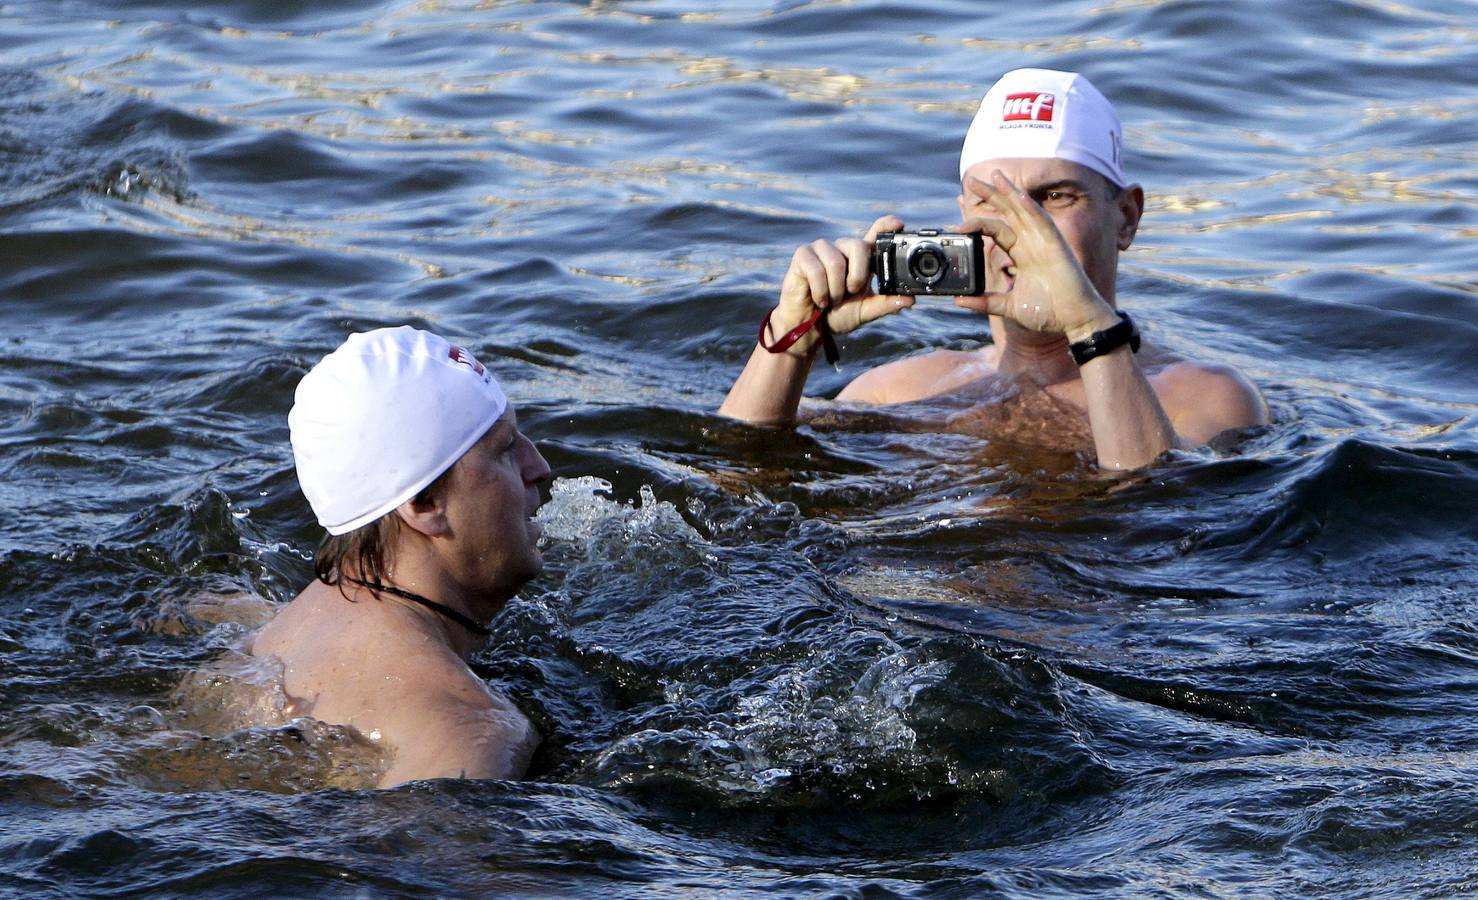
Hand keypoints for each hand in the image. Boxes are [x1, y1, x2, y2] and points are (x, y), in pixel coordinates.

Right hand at [769, 215, 915, 354]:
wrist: (808, 326)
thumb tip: (910, 300)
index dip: (886, 226)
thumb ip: (885, 304)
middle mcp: (842, 248)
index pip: (876, 234)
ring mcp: (822, 249)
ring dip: (836, 289)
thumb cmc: (835, 315)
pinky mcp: (803, 255)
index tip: (898, 224)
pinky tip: (818, 299)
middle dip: (857, 276)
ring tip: (831, 299)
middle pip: (859, 246)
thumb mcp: (864, 311)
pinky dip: (820, 291)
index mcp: (860, 258)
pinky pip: (817, 270)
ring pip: (836, 261)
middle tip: (850, 292)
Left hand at [954, 172, 1117, 340]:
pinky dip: (1030, 208)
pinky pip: (1042, 223)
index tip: (958, 226)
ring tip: (995, 175)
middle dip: (991, 195)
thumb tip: (959, 300)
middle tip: (973, 180)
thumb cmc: (1047, 313)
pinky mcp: (1056, 247)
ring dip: (1009, 192)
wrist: (1073, 321)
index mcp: (1021, 254)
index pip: (997, 230)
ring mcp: (1044, 243)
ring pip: (1023, 211)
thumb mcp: (1008, 306)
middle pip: (1008, 213)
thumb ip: (985, 302)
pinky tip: (1019, 196)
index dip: (978, 223)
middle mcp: (1031, 244)